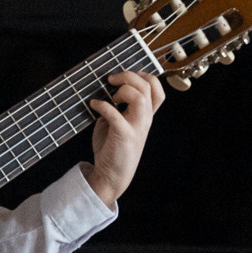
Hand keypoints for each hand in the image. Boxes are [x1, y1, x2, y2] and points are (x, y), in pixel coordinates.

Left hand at [84, 71, 164, 206]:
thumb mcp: (118, 123)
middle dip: (128, 76)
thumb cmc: (112, 148)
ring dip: (123, 90)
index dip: (145, 77)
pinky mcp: (124, 135)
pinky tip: (94, 105)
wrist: (111, 176)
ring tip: (110, 95)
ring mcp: (137, 127)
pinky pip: (115, 114)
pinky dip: (103, 105)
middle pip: (148, 86)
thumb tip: (104, 88)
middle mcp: (145, 120)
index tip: (126, 77)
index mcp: (145, 116)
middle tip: (111, 80)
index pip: (158, 90)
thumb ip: (117, 106)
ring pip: (140, 97)